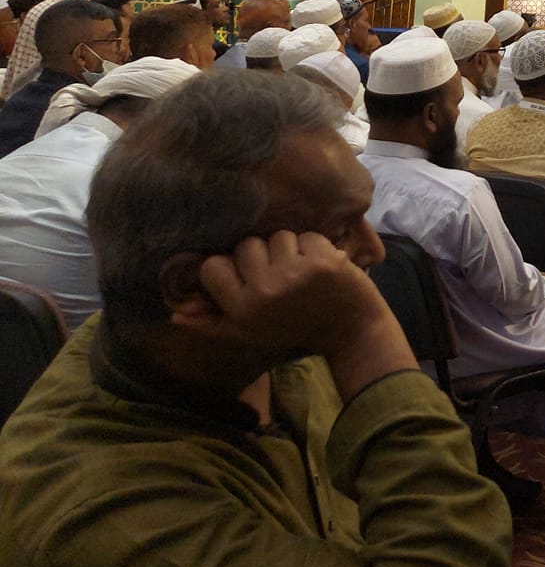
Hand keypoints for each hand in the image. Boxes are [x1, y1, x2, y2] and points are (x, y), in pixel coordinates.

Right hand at [196, 231, 412, 398]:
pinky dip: (315, 246)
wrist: (349, 329)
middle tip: (279, 274)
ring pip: (278, 236)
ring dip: (290, 248)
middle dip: (263, 254)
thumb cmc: (293, 327)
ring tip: (301, 270)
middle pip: (246, 245)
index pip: (213, 266)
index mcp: (242, 310)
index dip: (229, 266)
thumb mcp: (249, 331)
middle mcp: (265, 292)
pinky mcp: (324, 261)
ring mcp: (295, 275)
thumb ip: (211, 321)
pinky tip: (321, 265)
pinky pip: (307, 235)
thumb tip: (174, 312)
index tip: (246, 275)